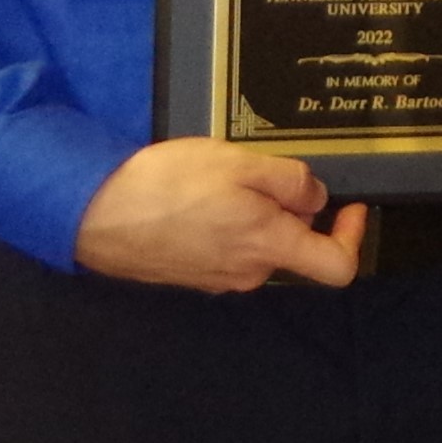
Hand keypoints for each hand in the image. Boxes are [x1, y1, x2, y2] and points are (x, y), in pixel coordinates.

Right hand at [76, 137, 364, 293]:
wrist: (89, 213)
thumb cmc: (167, 184)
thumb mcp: (240, 163)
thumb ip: (290, 181)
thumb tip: (315, 199)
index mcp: (268, 247)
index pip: (337, 268)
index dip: (352, 237)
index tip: (349, 206)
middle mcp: (247, 273)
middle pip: (293, 248)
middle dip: (290, 211)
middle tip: (260, 172)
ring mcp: (215, 279)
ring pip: (257, 247)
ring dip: (254, 215)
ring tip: (219, 179)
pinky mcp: (187, 274)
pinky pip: (225, 250)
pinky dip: (225, 225)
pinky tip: (196, 198)